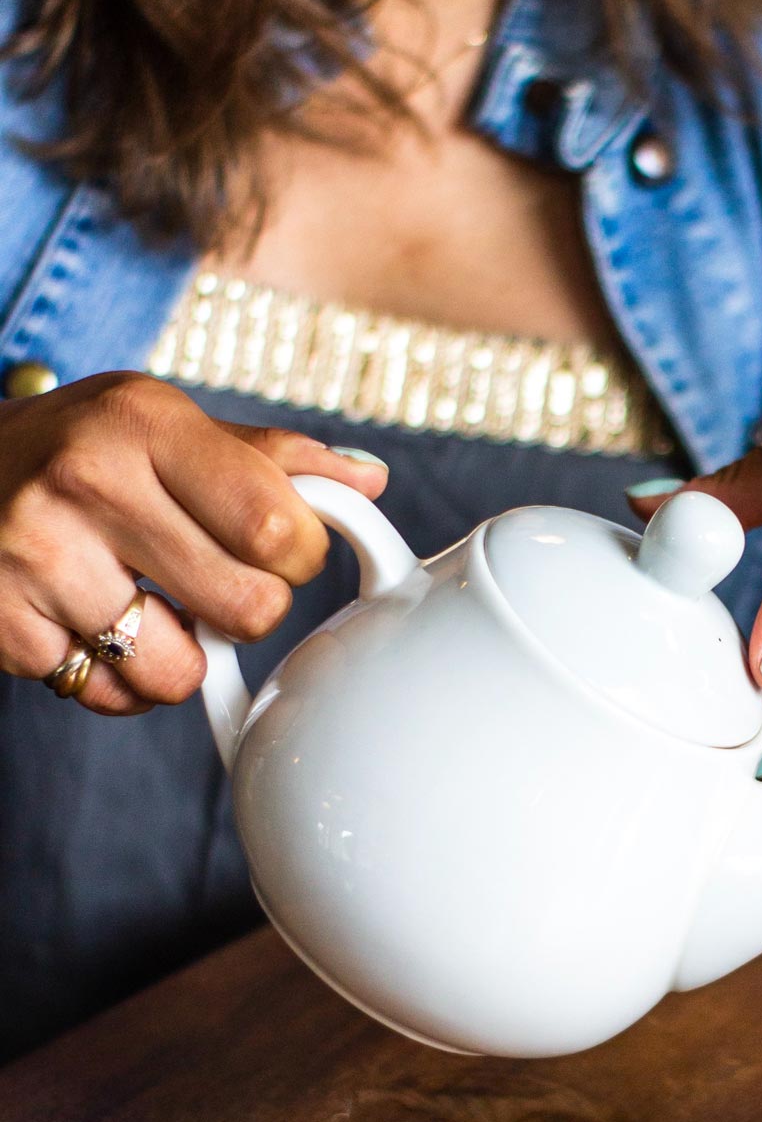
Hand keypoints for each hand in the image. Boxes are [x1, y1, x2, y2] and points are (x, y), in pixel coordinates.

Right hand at [0, 372, 388, 714]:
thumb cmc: (80, 450)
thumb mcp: (164, 425)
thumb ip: (271, 457)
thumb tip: (366, 481)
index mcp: (145, 423)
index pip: (281, 529)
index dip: (301, 557)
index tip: (279, 549)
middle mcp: (86, 483)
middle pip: (250, 609)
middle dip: (250, 607)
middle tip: (212, 579)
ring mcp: (36, 559)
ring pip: (181, 672)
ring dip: (184, 657)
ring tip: (152, 607)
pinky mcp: (3, 626)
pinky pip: (114, 698)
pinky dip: (121, 679)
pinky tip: (96, 626)